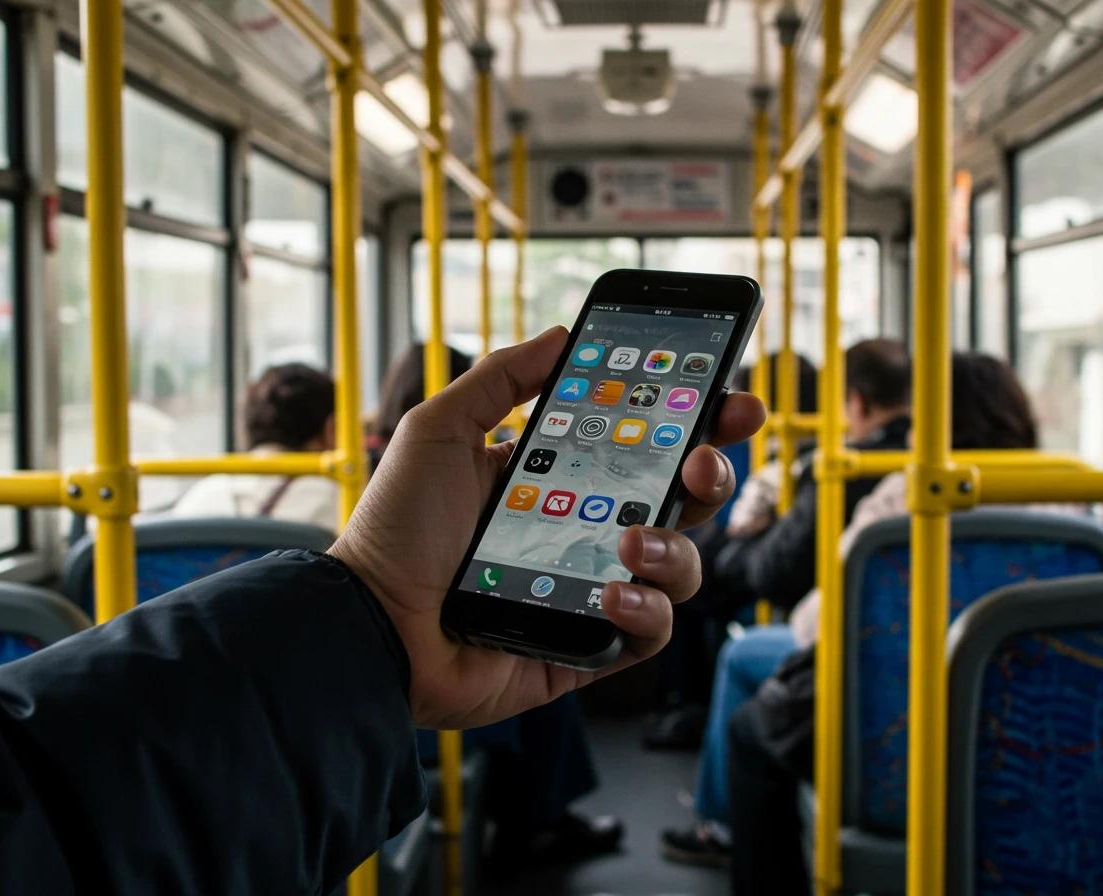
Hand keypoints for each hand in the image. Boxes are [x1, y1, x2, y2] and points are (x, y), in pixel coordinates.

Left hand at [330, 327, 764, 729]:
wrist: (370, 622)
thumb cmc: (398, 528)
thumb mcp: (441, 429)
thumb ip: (502, 378)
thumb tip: (562, 336)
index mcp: (563, 481)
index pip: (647, 448)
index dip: (698, 423)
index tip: (731, 398)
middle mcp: (588, 534)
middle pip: (682, 504)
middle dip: (711, 476)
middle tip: (702, 463)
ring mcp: (594, 591)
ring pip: (680, 569)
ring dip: (675, 549)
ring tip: (632, 540)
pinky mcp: (591, 649)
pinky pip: (651, 630)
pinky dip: (646, 609)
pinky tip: (611, 592)